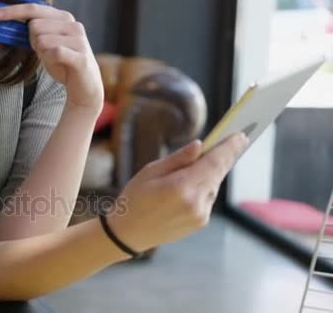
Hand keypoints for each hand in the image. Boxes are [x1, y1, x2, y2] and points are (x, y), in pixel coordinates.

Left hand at [0, 4, 103, 112]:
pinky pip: (54, 52)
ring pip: (42, 40)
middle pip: (35, 26)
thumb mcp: (45, 45)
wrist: (84, 86)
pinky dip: (50, 60)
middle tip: (43, 52)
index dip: (13, 11)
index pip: (34, 8)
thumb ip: (33, 32)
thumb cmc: (62, 63)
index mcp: (63, 18)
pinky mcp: (81, 56)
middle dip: (32, 41)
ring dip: (42, 53)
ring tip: (53, 60)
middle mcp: (73, 25)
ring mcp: (79, 40)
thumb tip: (9, 23)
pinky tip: (58, 64)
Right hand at [108, 133, 249, 251]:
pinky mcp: (200, 222)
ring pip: (214, 185)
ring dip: (214, 171)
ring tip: (214, 156)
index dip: (228, 148)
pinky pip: (208, 197)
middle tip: (239, 139)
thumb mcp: (150, 171)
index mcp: (180, 187)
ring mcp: (200, 215)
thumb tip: (200, 146)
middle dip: (228, 155)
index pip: (213, 163)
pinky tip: (199, 178)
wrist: (129, 233)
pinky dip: (206, 185)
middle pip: (218, 173)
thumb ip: (178, 158)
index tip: (240, 135)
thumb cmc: (134, 198)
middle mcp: (195, 203)